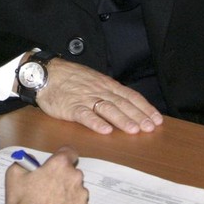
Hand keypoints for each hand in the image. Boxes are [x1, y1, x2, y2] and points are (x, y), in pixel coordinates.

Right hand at [5, 146, 89, 203]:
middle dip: (63, 177)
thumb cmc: (23, 203)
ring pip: (77, 189)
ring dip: (68, 193)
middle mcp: (74, 177)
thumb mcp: (14, 175)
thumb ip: (24, 161)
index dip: (62, 156)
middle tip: (49, 186)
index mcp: (59, 164)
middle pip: (72, 172)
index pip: (69, 152)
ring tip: (53, 202)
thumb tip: (30, 160)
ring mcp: (81, 196)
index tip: (56, 163)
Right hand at [38, 58, 162, 134]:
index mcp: (106, 84)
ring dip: (121, 120)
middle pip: (122, 104)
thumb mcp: (93, 80)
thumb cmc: (69, 78)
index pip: (130, 96)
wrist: (46, 73)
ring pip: (106, 109)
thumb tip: (127, 103)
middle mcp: (98, 91)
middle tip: (150, 128)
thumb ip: (108, 91)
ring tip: (134, 130)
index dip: (144, 108)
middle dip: (138, 116)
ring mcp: (85, 98)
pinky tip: (104, 130)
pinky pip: (84, 115)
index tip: (157, 119)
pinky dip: (95, 122)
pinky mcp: (70, 107)